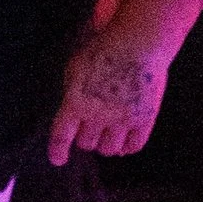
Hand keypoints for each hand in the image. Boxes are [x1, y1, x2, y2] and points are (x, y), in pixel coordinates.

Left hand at [48, 29, 171, 164]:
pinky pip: (134, 146)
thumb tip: (71, 113)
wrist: (139, 42)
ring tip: (110, 134)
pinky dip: (128, 147)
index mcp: (75, 102)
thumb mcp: (75, 68)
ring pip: (109, 150)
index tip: (59, 159)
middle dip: (87, 138)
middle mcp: (97, 116)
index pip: (61, 137)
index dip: (58, 152)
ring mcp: (122, 119)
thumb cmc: (105, 49)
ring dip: (107, 144)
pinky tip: (126, 140)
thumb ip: (71, 93)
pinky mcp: (144, 119)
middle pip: (87, 144)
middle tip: (92, 129)